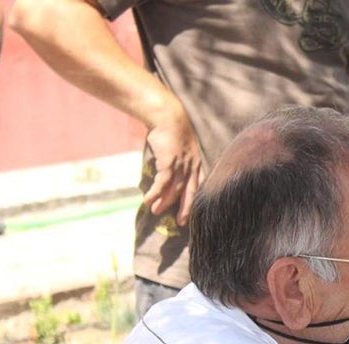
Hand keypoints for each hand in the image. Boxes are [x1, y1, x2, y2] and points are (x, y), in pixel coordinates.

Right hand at [143, 99, 202, 225]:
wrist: (167, 115)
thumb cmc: (170, 129)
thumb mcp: (179, 146)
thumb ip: (177, 159)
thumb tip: (167, 167)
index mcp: (197, 162)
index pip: (200, 185)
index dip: (196, 198)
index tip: (193, 210)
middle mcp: (192, 166)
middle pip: (191, 192)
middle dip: (186, 208)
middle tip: (181, 222)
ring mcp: (182, 166)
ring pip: (174, 190)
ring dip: (164, 202)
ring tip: (155, 211)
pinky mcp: (170, 164)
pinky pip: (163, 184)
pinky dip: (156, 193)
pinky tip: (148, 200)